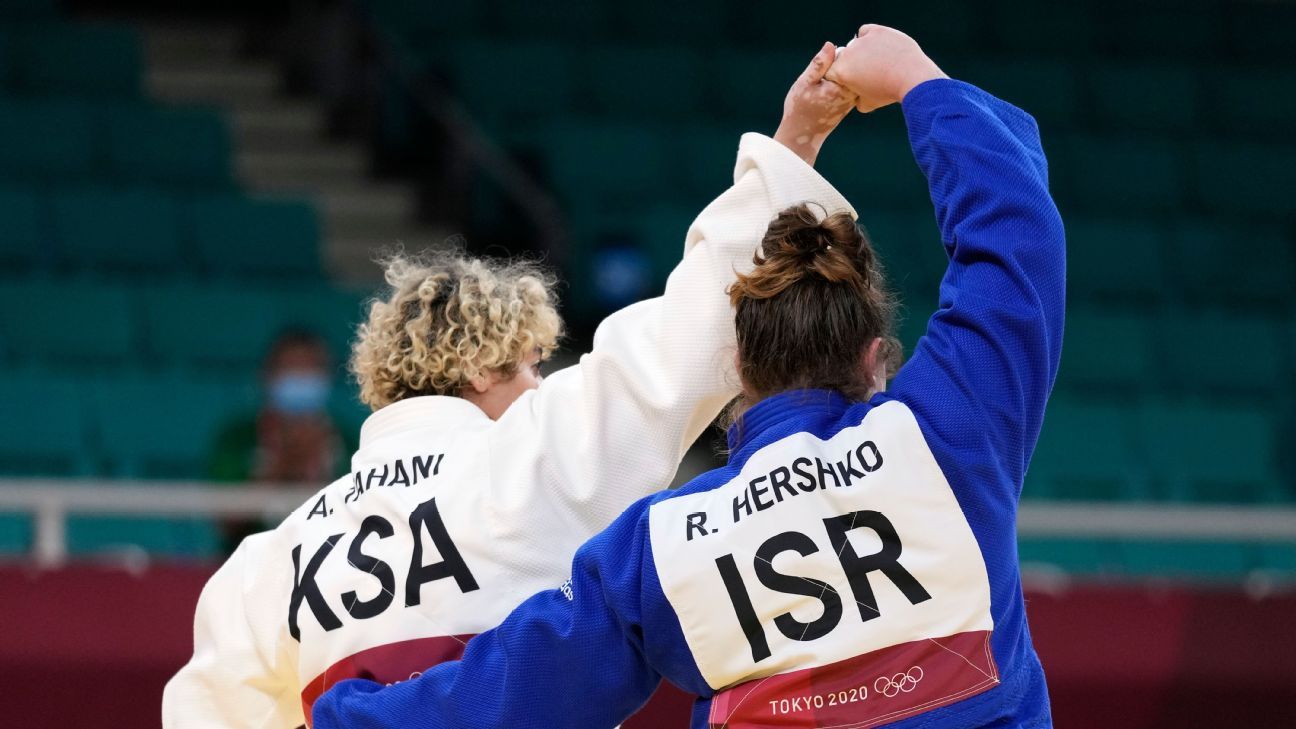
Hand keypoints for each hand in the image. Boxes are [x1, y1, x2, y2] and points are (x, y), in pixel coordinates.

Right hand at [773, 42, 858, 165]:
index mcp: (841, 86)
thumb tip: (831, 44)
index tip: (822, 65)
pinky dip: (842, 81)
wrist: (804, 134)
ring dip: (842, 72)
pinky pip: (851, 83)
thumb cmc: (800, 108)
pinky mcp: (852, 102)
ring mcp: (854, 98)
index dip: (833, 55)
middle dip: (840, 63)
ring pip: (853, 74)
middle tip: (823, 76)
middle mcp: (852, 92)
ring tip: (825, 84)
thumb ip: (819, 63)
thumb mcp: (804, 83)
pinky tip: (828, 89)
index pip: (845, 56)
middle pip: (853, 65)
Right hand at [824, 25, 946, 112]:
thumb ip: (856, 101)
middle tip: (866, 72)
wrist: (912, 77)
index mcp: (841, 72)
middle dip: (850, 64)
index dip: (840, 78)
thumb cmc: (889, 93)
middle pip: (842, 57)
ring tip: (876, 61)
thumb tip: (855, 99)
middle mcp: (848, 54)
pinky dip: (868, 37)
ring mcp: (862, 41)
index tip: (852, 82)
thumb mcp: (868, 105)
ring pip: (853, 45)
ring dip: (860, 52)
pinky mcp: (876, 31)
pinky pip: (865, 32)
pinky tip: (878, 47)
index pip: (831, 72)